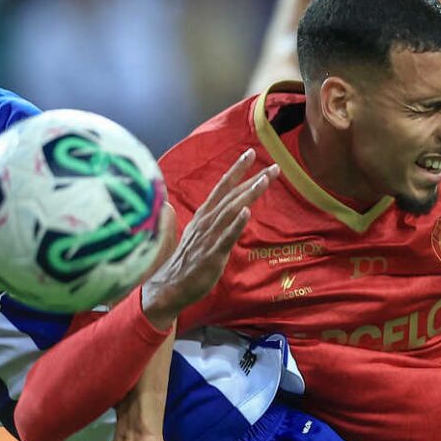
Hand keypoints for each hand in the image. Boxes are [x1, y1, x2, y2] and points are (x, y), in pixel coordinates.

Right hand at [141, 150, 274, 329]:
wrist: (167, 288)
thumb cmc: (183, 262)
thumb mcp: (193, 234)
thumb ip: (203, 219)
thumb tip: (201, 206)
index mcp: (203, 216)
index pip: (221, 188)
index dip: (236, 170)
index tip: (250, 153)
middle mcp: (206, 222)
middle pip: (231, 196)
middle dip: (251, 179)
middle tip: (272, 167)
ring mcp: (209, 238)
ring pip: (231, 211)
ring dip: (248, 195)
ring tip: (264, 181)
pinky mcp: (212, 255)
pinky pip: (225, 237)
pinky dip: (236, 224)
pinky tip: (247, 213)